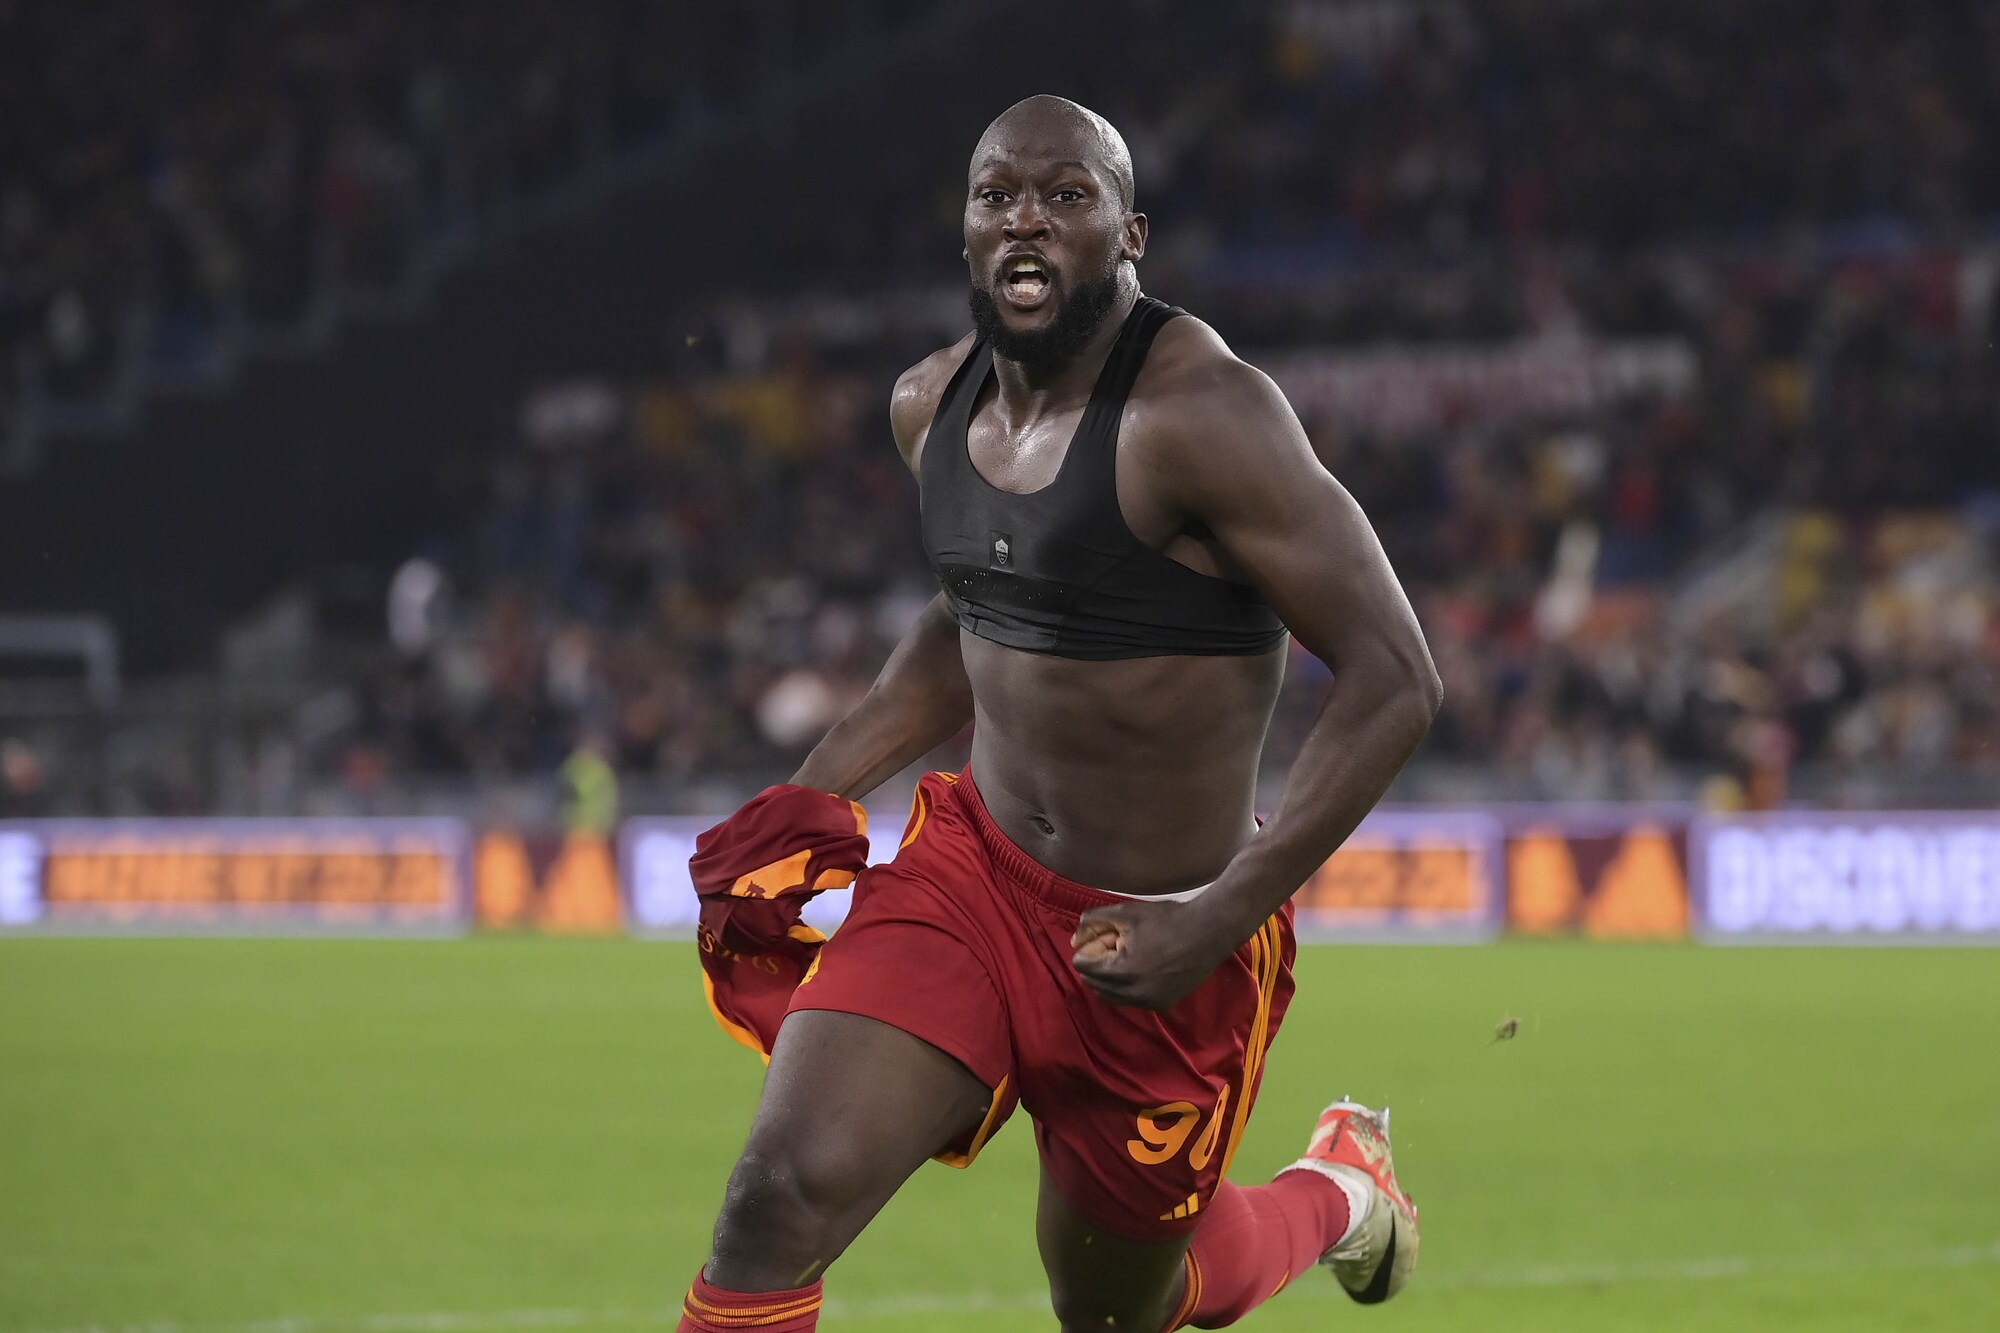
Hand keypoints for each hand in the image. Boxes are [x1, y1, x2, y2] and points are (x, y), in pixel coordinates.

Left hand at [1070, 896, 1237, 1010]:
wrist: (1209, 932)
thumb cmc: (1166, 919)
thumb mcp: (1126, 913)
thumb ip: (1093, 921)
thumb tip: (1074, 939)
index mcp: (1121, 972)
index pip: (1083, 966)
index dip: (1092, 947)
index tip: (1111, 936)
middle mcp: (1133, 994)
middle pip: (1094, 983)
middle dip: (1099, 963)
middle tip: (1120, 944)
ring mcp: (1149, 1002)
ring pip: (1111, 995)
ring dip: (1111, 978)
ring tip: (1131, 955)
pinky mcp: (1162, 1004)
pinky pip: (1131, 1000)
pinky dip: (1128, 986)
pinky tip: (1143, 967)